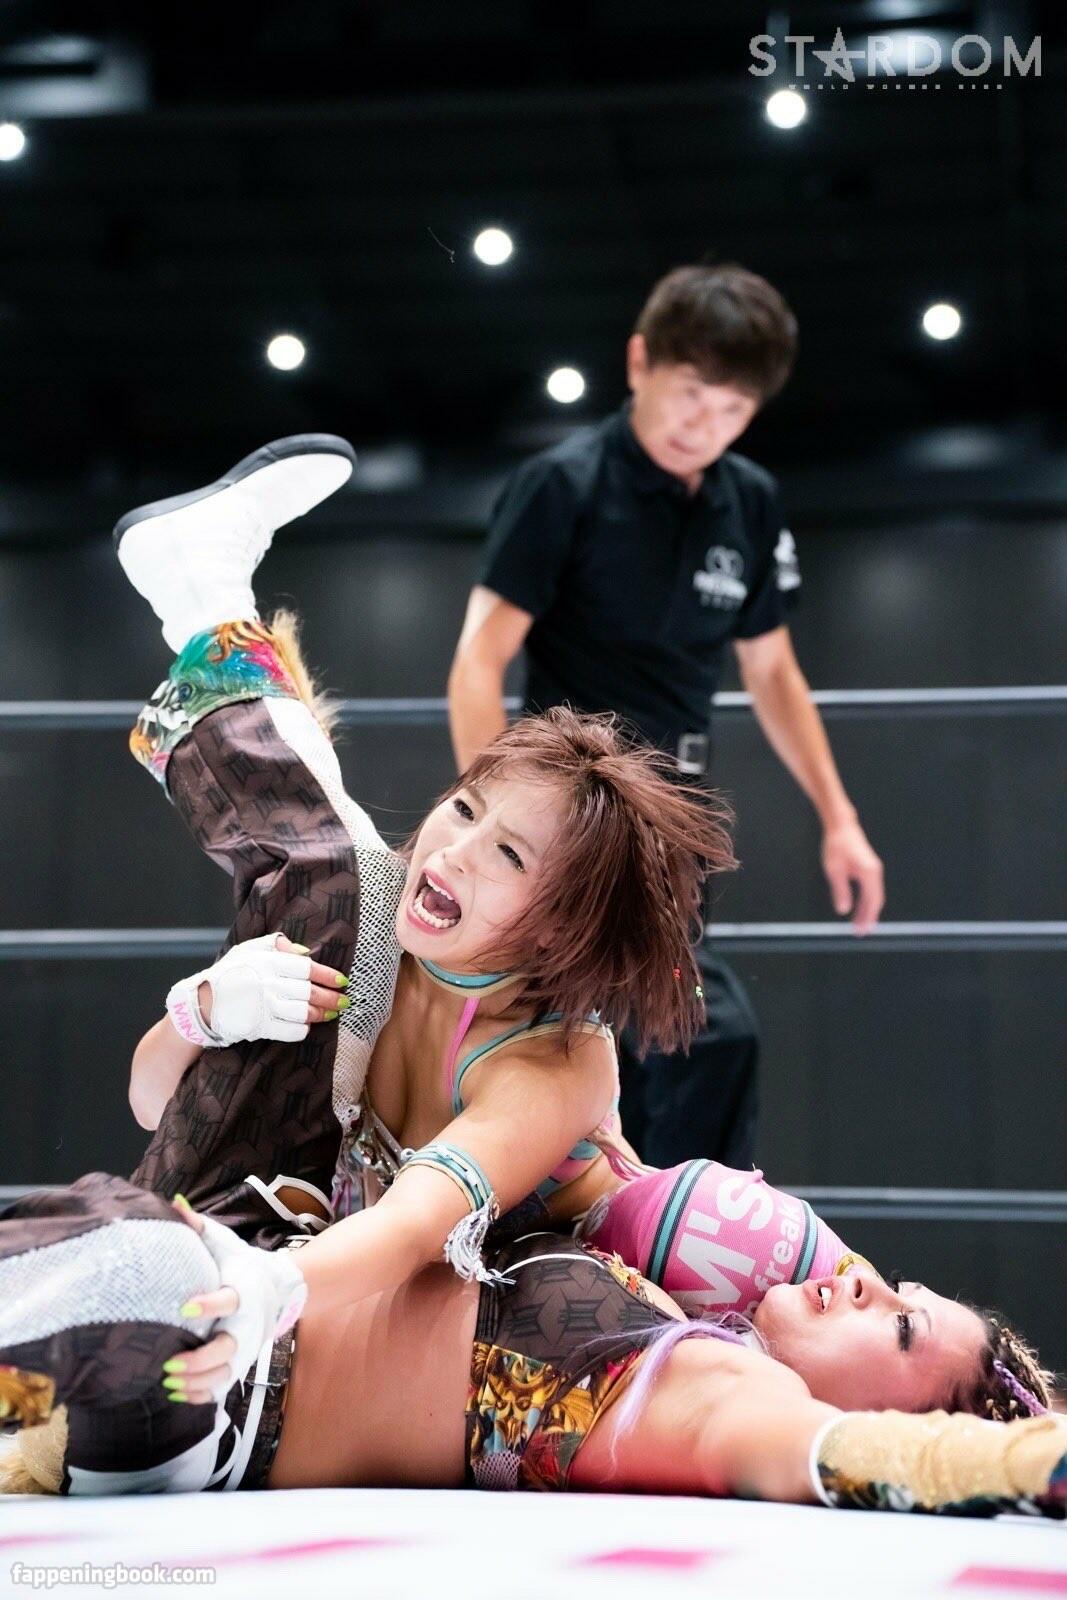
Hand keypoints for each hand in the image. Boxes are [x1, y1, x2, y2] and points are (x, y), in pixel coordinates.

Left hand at [164, 1198, 306, 1405]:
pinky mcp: (240, 1362)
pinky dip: (202, 1395)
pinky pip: (223, 1387)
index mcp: (243, 1292)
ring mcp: (245, 1348)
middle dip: (199, 1360)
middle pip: (227, 1348)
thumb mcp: (224, 1243)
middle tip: (169, 1363)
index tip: (184, 1307)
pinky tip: (179, 1394)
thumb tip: (174, 1203)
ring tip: (169, 1381)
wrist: (277, 1288)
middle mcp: (247, 1325)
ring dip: (197, 1383)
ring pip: (224, 1374)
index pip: (229, 1300)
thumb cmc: (240, 1264)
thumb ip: (198, 1227)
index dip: (209, 1305)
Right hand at [166, 932, 349, 1049]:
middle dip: (332, 997)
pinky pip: (291, 1031)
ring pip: (304, 1012)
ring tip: (332, 1014)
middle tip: (345, 1001)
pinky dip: (304, 1029)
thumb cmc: (230, 973)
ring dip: (322, 1014)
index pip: (307, 967)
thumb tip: (305, 952)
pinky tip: (309, 1025)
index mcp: (267, 961)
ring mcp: (264, 1005)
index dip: (328, 975)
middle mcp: (267, 982)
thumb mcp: (248, 950)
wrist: (202, 1003)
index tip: (342, 980)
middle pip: (310, 991)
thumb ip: (276, 945)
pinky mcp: (260, 1026)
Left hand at [821, 819, 884, 932]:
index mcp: (869, 873)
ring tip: (859, 924)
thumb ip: (840, 891)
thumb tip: (843, 909)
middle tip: (861, 932)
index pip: (872, 901)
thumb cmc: (837, 845)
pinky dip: (866, 900)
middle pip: (876, 900)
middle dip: (869, 917)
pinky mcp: (869, 867)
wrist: (841, 826)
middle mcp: (875, 872)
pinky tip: (859, 907)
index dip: (868, 918)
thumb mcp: (834, 870)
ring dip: (867, 910)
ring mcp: (873, 869)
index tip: (862, 930)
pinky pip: (871, 888)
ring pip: (874, 895)